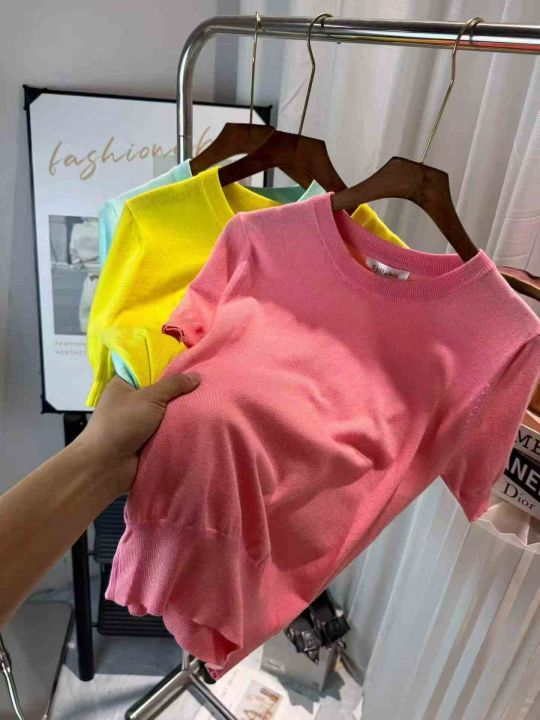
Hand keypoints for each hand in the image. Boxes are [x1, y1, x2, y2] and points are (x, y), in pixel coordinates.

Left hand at [77, 373, 200, 493]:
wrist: (107, 465)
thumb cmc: (122, 423)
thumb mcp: (149, 398)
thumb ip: (173, 386)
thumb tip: (197, 376)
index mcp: (124, 383)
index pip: (148, 368)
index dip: (168, 366)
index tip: (191, 364)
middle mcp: (131, 400)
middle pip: (160, 391)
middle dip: (179, 391)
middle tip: (204, 384)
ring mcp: (139, 421)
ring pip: (165, 411)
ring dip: (180, 411)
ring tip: (206, 401)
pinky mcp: (146, 439)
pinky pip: (166, 429)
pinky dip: (178, 428)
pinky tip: (198, 421)